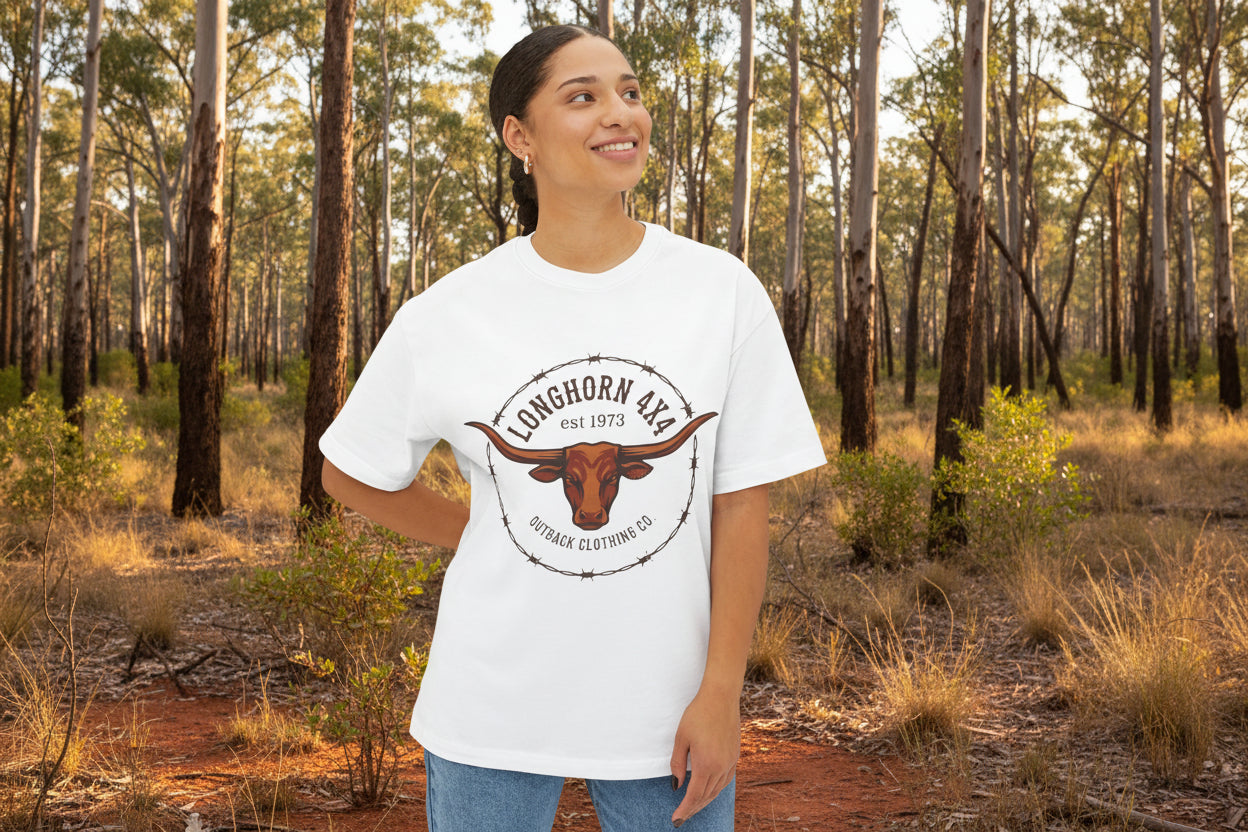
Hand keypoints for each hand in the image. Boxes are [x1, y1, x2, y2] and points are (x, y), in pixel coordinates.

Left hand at [669, 687, 739, 827]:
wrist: (720, 697)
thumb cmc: (697, 714)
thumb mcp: (681, 737)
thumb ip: (677, 763)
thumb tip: (677, 784)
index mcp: (706, 764)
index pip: (694, 796)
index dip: (684, 810)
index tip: (676, 819)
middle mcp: (721, 767)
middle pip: (706, 796)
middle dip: (693, 809)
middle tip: (681, 818)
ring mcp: (730, 762)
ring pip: (717, 790)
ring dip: (704, 801)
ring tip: (693, 807)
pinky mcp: (735, 756)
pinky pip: (725, 780)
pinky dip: (716, 790)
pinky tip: (709, 791)